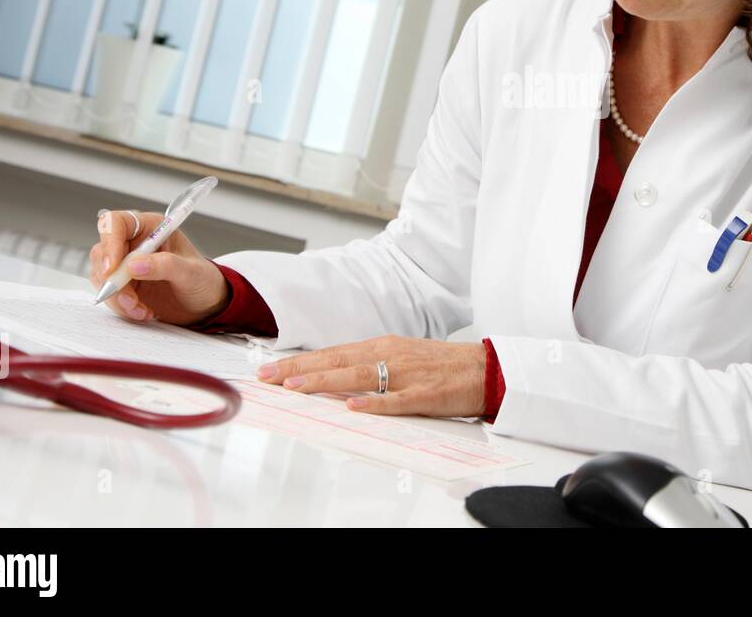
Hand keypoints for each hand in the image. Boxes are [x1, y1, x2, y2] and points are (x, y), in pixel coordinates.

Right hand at [89, 210, 228, 326]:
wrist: (205, 303)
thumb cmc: (202, 279)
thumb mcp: (191, 272)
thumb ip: (166, 265)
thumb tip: (134, 265)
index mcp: (152, 228)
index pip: (117, 222)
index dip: (110, 242)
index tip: (113, 268)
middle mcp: (134, 243)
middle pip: (102, 251)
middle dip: (112, 279)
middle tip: (129, 299)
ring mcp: (125, 264)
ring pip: (101, 276)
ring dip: (118, 297)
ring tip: (141, 309)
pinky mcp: (122, 284)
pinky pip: (109, 294)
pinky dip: (122, 307)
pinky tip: (143, 312)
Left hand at [256, 335, 488, 416]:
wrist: (483, 368)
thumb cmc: (441, 365)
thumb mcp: (401, 356)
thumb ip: (369, 364)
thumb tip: (333, 375)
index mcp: (382, 346)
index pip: (332, 353)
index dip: (299, 362)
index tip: (270, 370)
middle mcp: (390, 355)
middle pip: (337, 361)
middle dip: (299, 370)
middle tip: (267, 378)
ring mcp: (406, 374)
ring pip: (358, 376)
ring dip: (325, 381)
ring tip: (296, 388)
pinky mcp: (425, 393)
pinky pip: (395, 400)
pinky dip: (373, 403)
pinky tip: (352, 406)